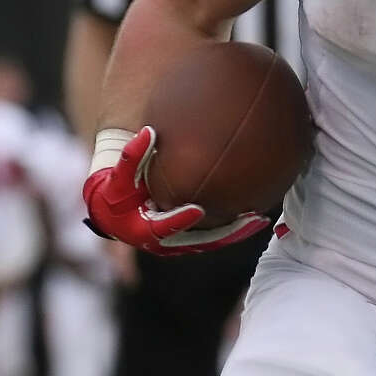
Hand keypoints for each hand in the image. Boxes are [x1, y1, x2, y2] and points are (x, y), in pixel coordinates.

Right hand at [83, 127, 267, 254]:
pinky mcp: (190, 239)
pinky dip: (234, 229)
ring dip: (236, 233)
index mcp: (143, 230)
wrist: (116, 211)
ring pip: (212, 242)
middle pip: (199, 240)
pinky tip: (256, 216)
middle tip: (248, 219)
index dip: (180, 220)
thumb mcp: (118, 175)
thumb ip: (132, 155)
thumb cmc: (116, 191)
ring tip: (260, 219)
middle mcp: (164, 243)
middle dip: (225, 233)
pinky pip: (215, 237)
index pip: (164, 227)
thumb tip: (148, 132)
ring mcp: (179, 243)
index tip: (198, 210)